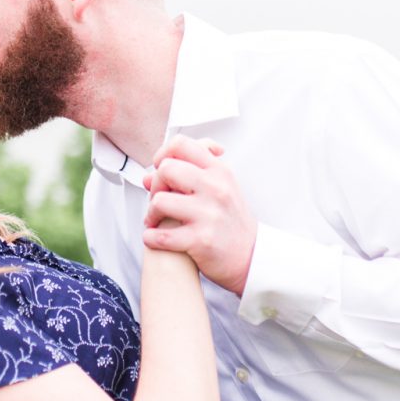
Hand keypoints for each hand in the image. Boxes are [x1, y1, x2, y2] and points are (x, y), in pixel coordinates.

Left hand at [141, 135, 256, 296]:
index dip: (163, 154)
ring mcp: (209, 214)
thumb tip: (147, 176)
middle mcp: (216, 188)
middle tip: (158, 200)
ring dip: (150, 214)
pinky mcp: (201, 240)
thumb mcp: (219, 188)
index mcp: (219, 171)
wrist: (251, 256)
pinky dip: (151, 238)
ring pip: (160, 201)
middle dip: (156, 185)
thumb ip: (188, 175)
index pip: (181, 144)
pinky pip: (162, 235)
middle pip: (166, 169)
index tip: (161, 170)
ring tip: (154, 221)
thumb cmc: (230, 221)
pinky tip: (154, 238)